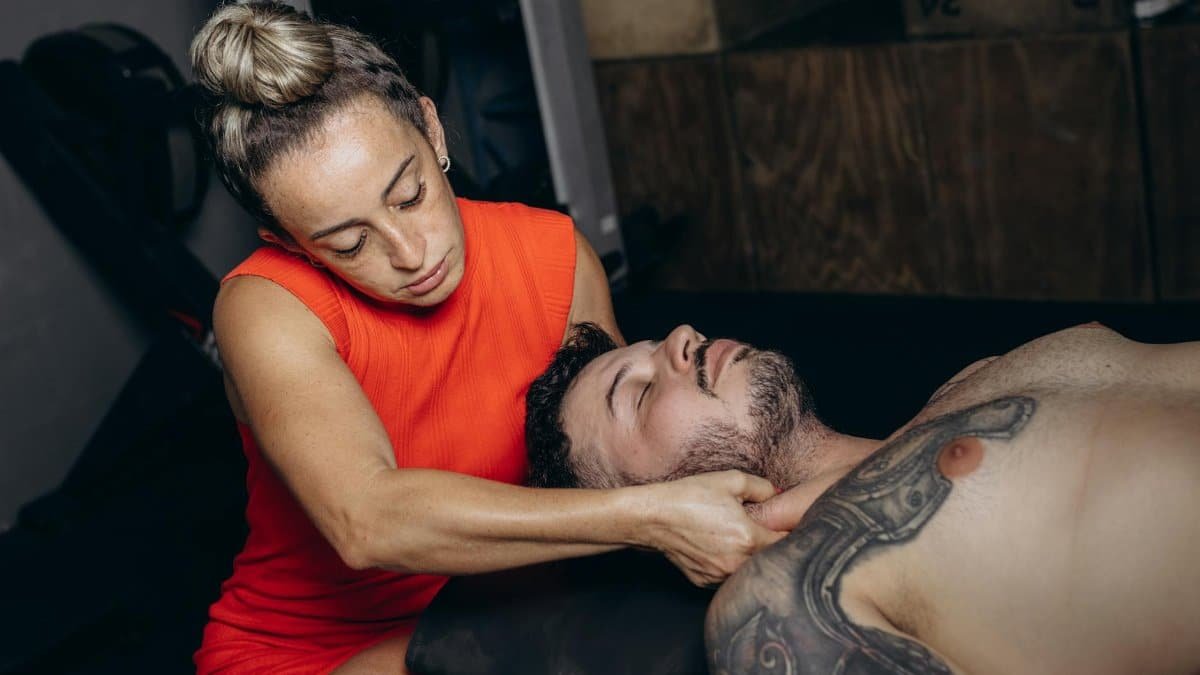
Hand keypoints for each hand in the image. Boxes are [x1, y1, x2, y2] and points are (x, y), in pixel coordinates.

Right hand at [635, 470, 786, 586]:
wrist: (654, 517)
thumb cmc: (690, 496)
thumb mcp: (730, 480)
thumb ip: (762, 488)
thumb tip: (778, 495)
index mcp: (748, 539)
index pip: (786, 543)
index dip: (788, 532)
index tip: (784, 524)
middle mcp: (737, 563)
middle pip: (768, 559)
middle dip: (769, 545)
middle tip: (761, 528)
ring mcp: (720, 576)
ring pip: (747, 570)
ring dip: (748, 557)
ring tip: (735, 537)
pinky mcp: (705, 582)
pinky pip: (727, 575)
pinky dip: (728, 564)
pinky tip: (717, 547)